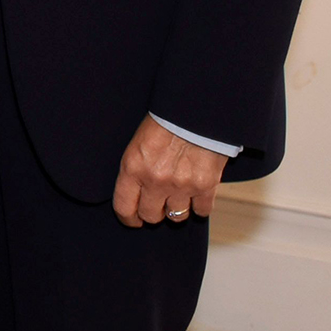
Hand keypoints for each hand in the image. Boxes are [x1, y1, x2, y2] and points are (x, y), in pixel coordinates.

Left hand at [113, 116, 228, 226]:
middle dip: (153, 213)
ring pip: (176, 216)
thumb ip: (135, 170)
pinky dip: (200, 206)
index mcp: (133, 168)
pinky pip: (201, 211)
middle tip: (157, 205)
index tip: (133, 220)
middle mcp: (155, 181)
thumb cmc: (164, 122)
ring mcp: (181, 186)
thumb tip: (134, 192)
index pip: (124, 208)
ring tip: (177, 196)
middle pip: (151, 216)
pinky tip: (197, 195)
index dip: (128, 218)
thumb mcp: (137, 144)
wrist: (194, 111)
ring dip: (176, 209)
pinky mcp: (206, 186)